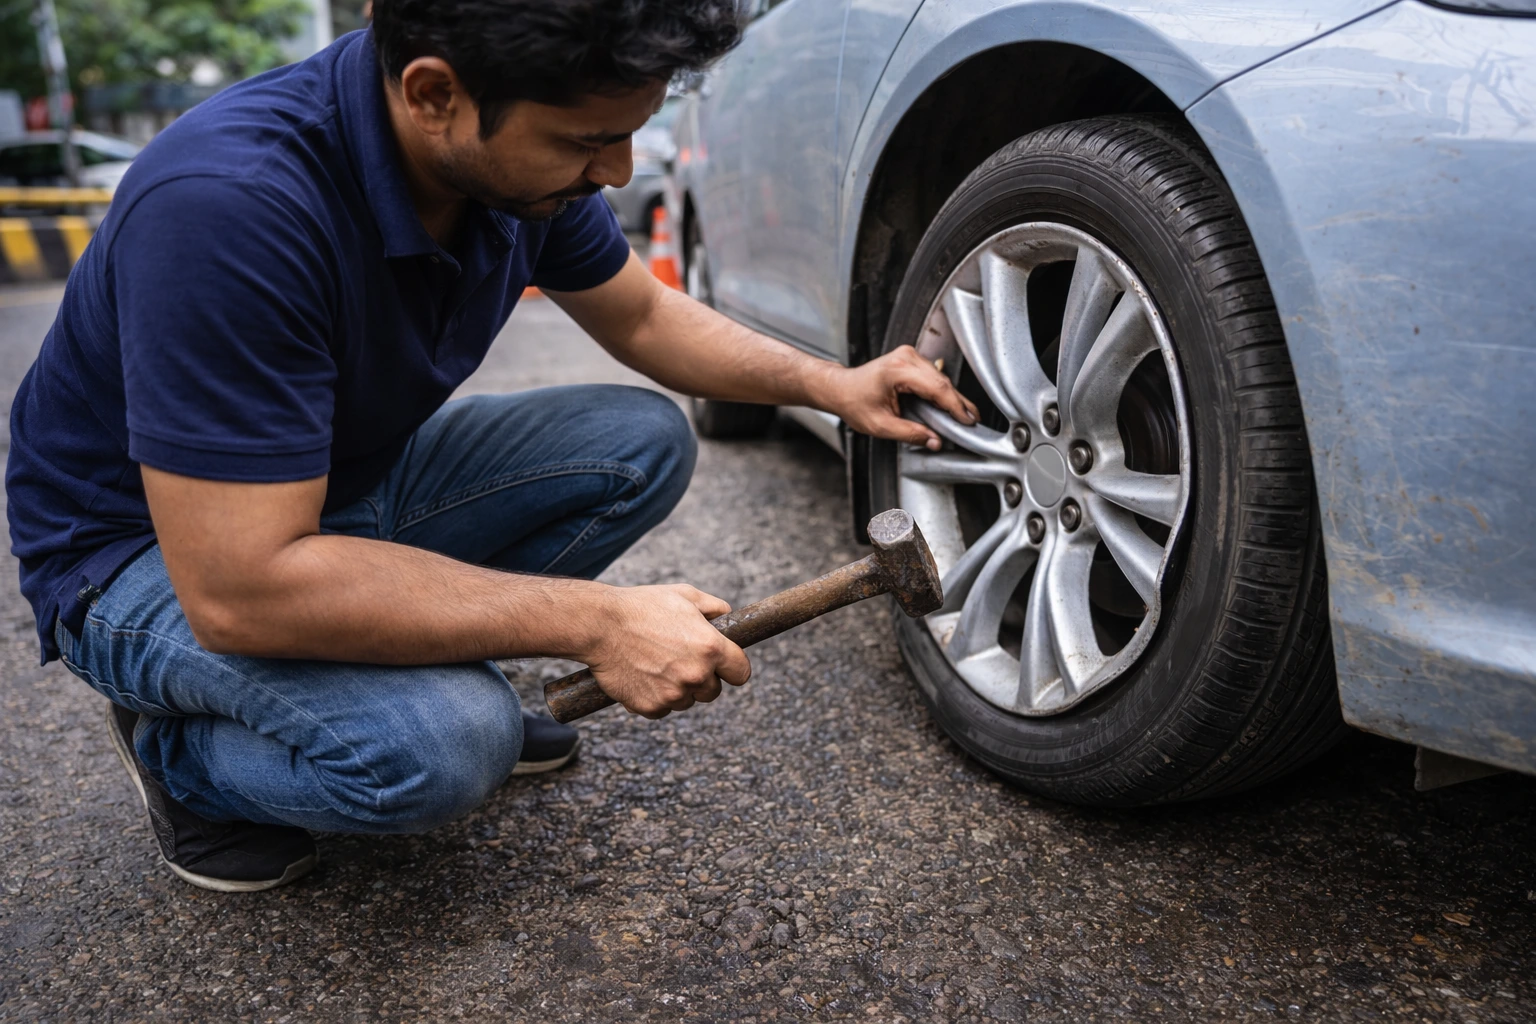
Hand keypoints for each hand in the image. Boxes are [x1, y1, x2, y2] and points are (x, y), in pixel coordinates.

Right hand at [584, 585, 750, 718]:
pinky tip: (642, 676)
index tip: (724, 666)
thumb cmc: (642, 606)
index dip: (733, 668)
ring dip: (677, 689)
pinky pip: (662, 709)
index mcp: (711, 648)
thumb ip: (714, 607)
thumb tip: (727, 617)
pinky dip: (655, 698)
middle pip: (713, 692)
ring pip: (686, 701)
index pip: (741, 673)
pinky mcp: (650, 707)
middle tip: (681, 661)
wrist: (600, 625)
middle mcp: (696, 674)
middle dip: (703, 679)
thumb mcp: (685, 595)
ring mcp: (673, 694)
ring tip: (657, 664)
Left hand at [819, 346, 978, 449]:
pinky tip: (949, 406)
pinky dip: (942, 391)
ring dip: (952, 397)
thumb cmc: (854, 402)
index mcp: (898, 370)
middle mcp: (906, 357)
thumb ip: (909, 433)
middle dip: (958, 403)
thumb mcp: (880, 425)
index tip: (967, 420)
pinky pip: (934, 376)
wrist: (840, 388)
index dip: (955, 406)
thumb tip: (934, 441)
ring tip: (964, 416)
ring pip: (941, 378)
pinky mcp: (911, 359)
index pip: (936, 388)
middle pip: (942, 381)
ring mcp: (909, 355)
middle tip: (972, 421)